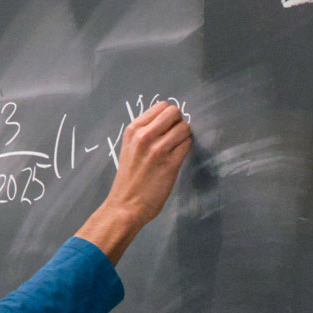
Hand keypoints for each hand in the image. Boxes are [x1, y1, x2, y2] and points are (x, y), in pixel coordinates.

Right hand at [75, 101, 193, 266]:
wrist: (125, 205)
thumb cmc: (128, 179)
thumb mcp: (129, 147)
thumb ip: (144, 132)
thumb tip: (167, 120)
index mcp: (133, 130)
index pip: (161, 106)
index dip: (169, 116)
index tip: (167, 127)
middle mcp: (144, 136)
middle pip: (174, 112)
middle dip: (178, 122)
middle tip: (174, 137)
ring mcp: (158, 149)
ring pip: (184, 128)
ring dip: (184, 137)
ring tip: (175, 149)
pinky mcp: (170, 164)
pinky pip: (187, 145)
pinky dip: (185, 149)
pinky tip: (176, 159)